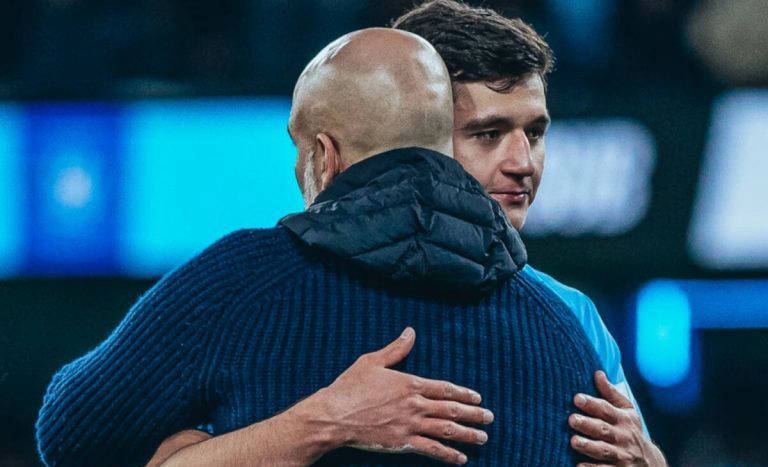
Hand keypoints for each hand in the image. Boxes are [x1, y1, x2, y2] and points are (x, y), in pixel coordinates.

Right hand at [299, 327, 493, 464]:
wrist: (335, 415)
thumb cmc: (350, 387)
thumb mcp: (372, 361)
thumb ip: (396, 349)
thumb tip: (410, 331)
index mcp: (410, 383)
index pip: (445, 388)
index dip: (464, 393)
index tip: (477, 397)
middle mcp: (415, 404)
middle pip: (451, 409)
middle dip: (473, 413)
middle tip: (490, 417)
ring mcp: (410, 424)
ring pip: (446, 429)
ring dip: (467, 434)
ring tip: (483, 437)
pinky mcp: (403, 442)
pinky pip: (431, 449)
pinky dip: (448, 454)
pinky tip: (461, 458)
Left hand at [569, 371, 666, 466]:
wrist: (651, 463)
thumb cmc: (631, 431)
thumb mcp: (626, 411)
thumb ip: (610, 394)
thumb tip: (597, 373)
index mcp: (623, 420)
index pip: (606, 410)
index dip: (592, 403)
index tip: (577, 398)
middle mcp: (623, 437)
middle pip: (604, 430)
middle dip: (588, 424)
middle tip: (571, 419)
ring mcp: (621, 455)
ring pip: (604, 451)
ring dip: (589, 446)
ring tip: (573, 441)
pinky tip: (579, 466)